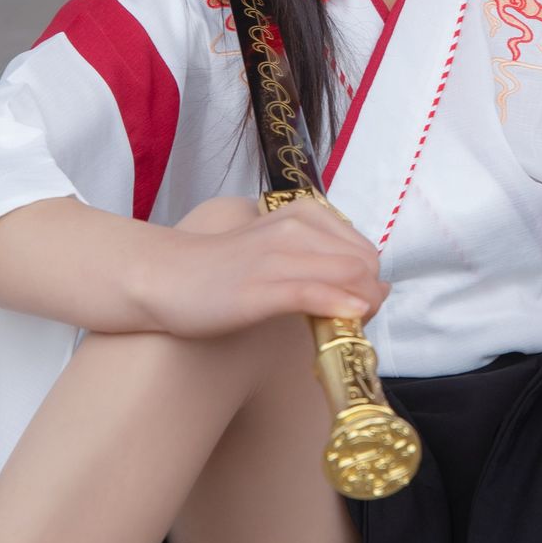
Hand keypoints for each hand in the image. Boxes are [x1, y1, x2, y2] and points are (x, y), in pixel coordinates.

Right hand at [142, 194, 388, 338]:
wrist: (165, 277)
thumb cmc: (225, 270)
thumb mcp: (280, 252)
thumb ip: (323, 261)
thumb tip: (376, 286)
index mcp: (304, 214)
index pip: (364, 251)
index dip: (370, 283)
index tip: (359, 307)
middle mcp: (295, 227)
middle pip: (363, 265)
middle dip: (371, 297)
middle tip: (354, 323)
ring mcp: (277, 255)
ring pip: (346, 276)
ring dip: (362, 306)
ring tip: (349, 329)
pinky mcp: (260, 286)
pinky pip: (312, 293)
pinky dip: (338, 305)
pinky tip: (350, 317)